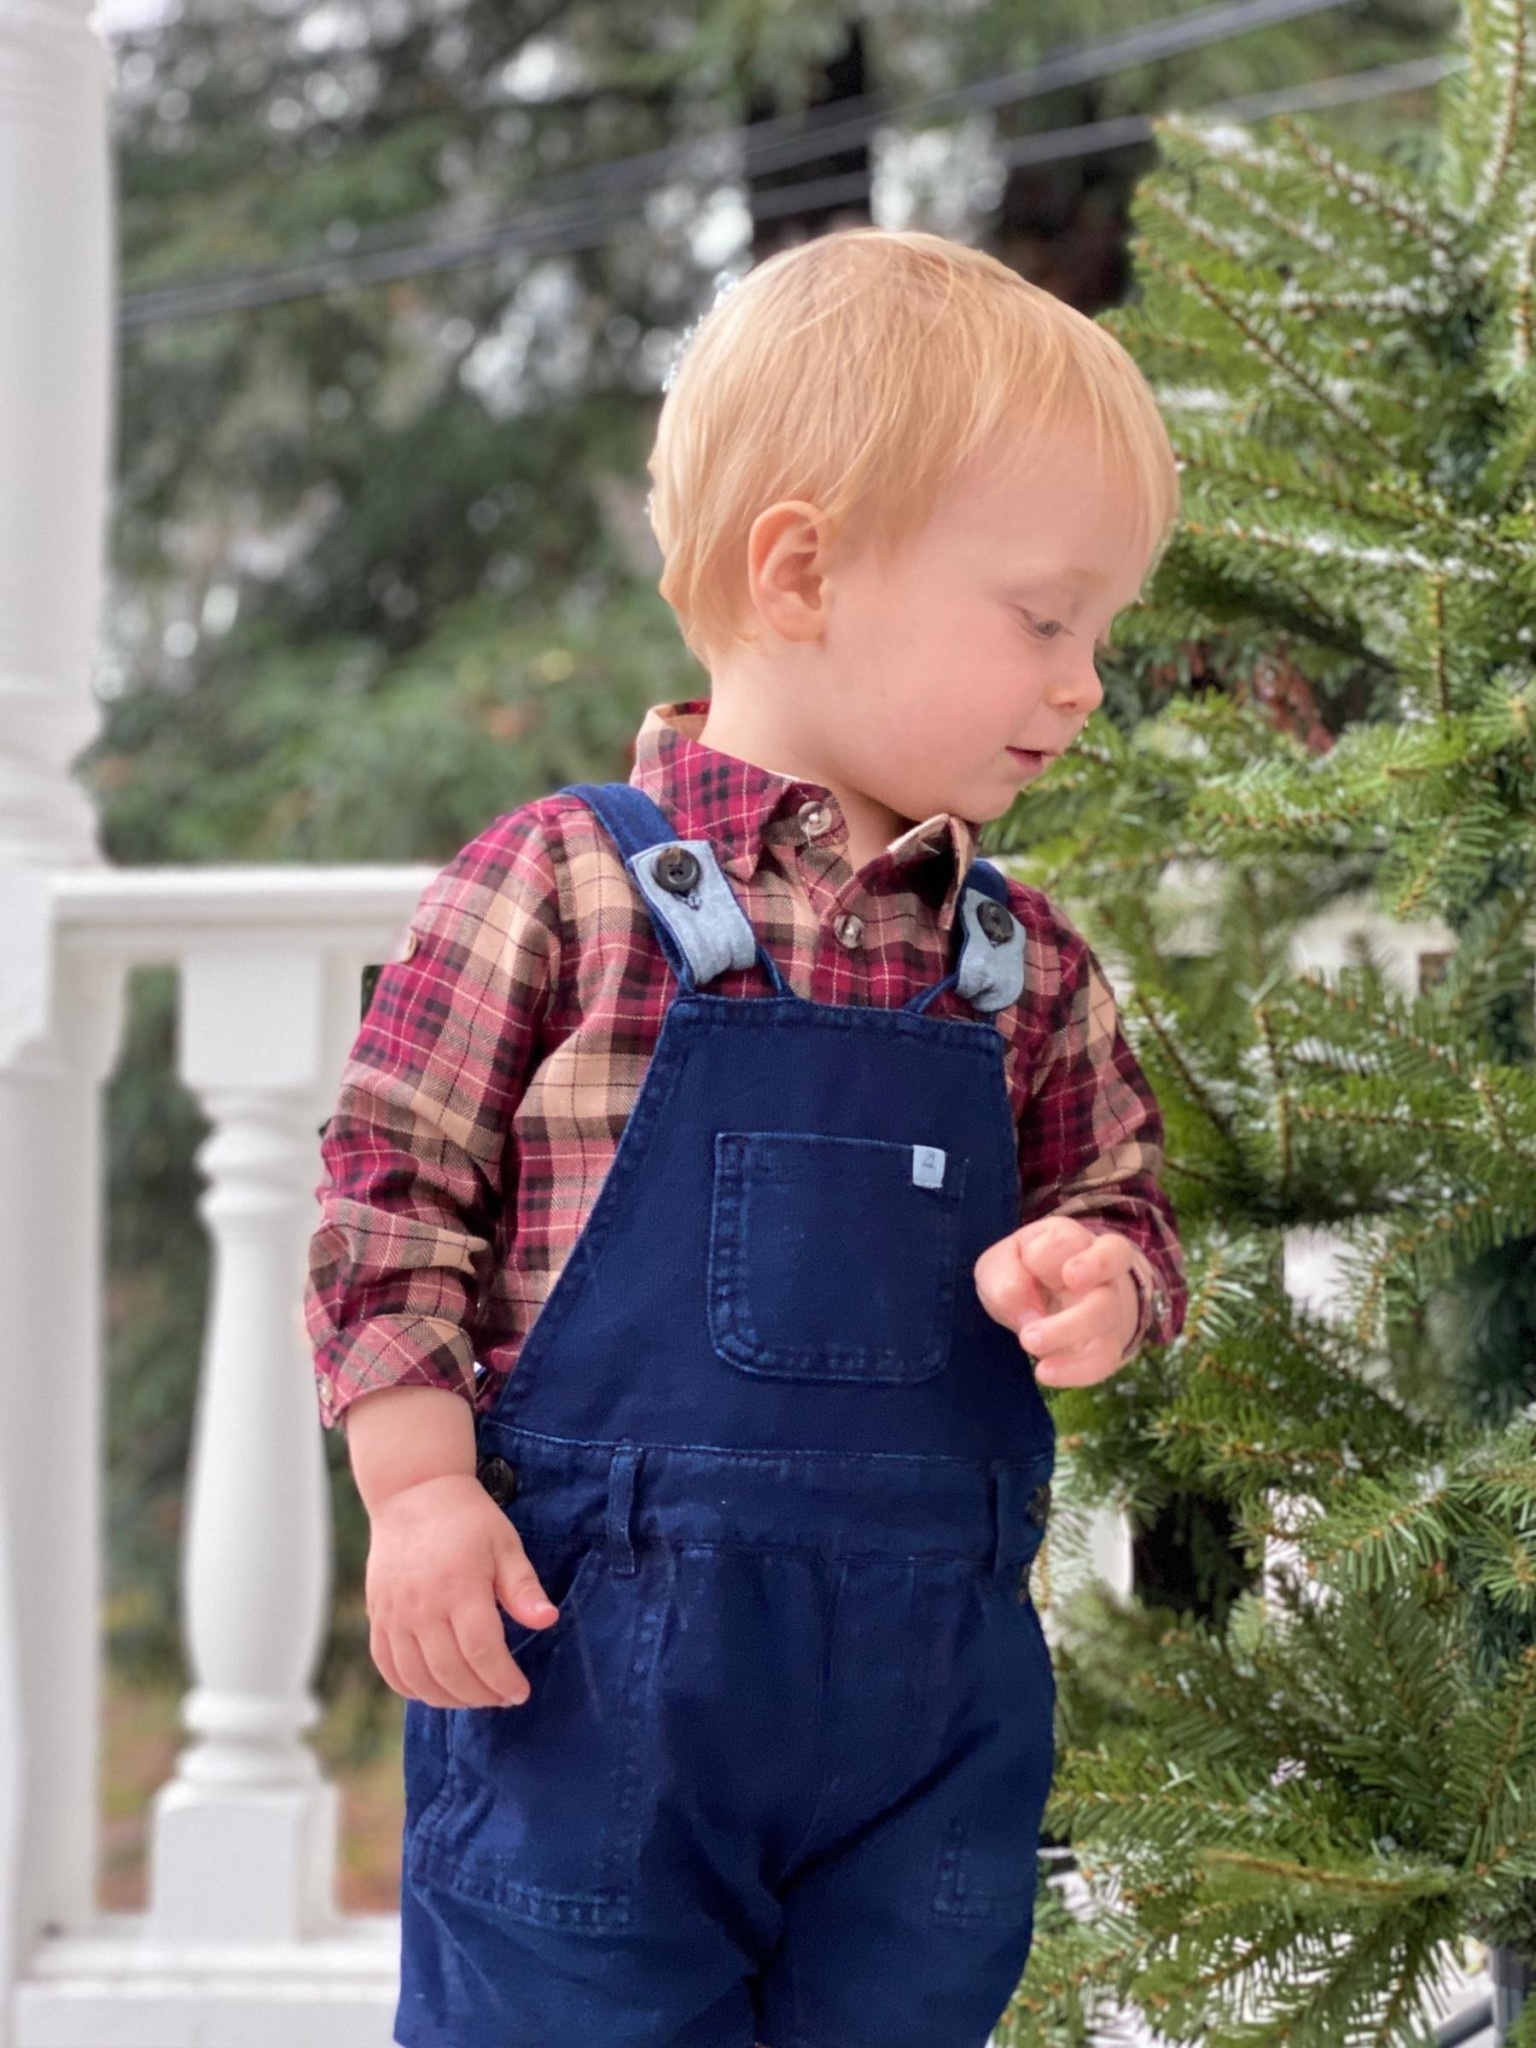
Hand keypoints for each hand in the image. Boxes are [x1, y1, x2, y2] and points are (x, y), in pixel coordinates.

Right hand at [365, 1472, 559, 1708]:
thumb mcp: (505, 1544)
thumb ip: (522, 1587)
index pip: (482, 1651)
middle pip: (450, 1672)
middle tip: (501, 1697)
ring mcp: (394, 1613)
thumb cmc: (467, 1519)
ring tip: (473, 1697)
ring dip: (447, 1698)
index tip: (519, 1692)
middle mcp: (422, 1605)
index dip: (503, 1680)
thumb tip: (547, 1620)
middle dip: (481, 1695)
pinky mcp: (376, 1615)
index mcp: (460, 1586)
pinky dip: (409, 1687)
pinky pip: (387, 1666)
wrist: (413, 1494)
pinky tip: (433, 1690)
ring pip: (417, 1677)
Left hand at [974, 1213, 1141, 1388]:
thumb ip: (1005, 1278)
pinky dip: (1078, 1370)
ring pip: (1107, 1315)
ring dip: (1068, 1332)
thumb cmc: (1020, 1274)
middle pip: (1107, 1269)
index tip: (1027, 1261)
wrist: (1044, 1301)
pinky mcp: (1107, 1343)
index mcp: (1071, 1239)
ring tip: (1030, 1344)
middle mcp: (1100, 1269)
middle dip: (1076, 1285)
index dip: (1046, 1253)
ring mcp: (1109, 1306)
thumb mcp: (999, 1266)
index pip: (1067, 1238)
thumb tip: (1028, 1314)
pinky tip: (1046, 1374)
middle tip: (1031, 1328)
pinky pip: (1106, 1358)